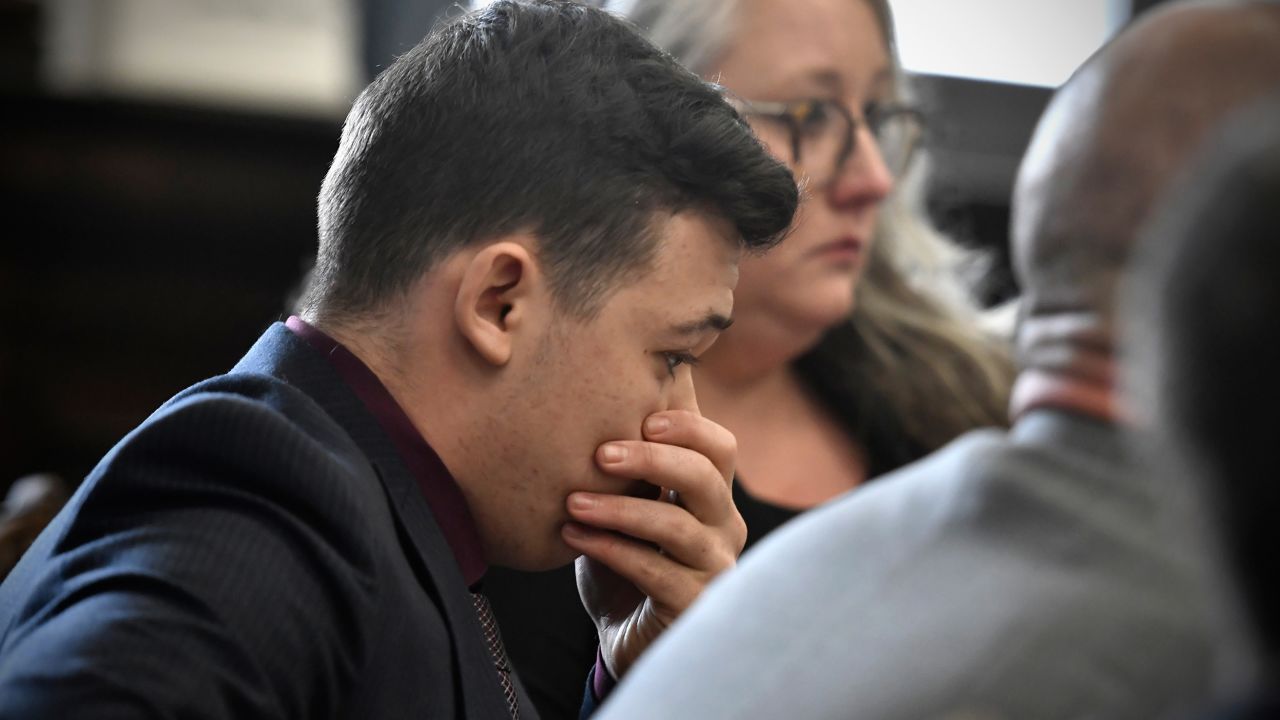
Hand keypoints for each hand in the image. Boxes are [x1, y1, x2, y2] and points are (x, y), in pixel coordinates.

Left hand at [561, 410, 745, 678]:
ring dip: (620, 509)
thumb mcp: (628, 501)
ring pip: (677, 526)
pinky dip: (610, 549)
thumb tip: (613, 377)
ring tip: (571, 502)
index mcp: (713, 494)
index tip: (641, 419)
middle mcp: (724, 527)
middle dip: (651, 459)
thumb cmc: (627, 556)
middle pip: (705, 477)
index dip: (687, 426)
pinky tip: (572, 536)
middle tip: (599, 455)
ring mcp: (714, 567)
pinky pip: (654, 571)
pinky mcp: (692, 605)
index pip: (720, 446)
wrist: (624, 634)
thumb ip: (629, 458)